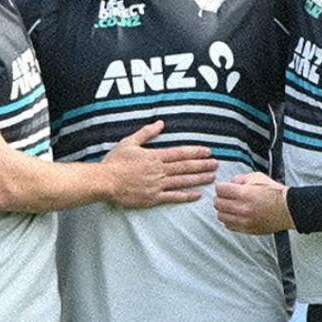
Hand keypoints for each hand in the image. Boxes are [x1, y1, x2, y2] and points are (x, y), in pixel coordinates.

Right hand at [102, 120, 216, 207]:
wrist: (105, 182)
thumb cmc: (115, 162)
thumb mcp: (129, 142)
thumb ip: (146, 133)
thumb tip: (160, 123)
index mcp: (154, 156)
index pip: (179, 153)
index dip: (195, 152)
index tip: (208, 151)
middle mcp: (158, 170)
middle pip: (185, 167)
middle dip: (202, 165)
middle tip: (216, 164)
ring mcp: (157, 185)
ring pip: (182, 181)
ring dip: (199, 179)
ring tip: (212, 177)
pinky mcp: (153, 198)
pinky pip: (173, 197)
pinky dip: (186, 196)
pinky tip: (197, 195)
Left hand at [214, 172, 293, 234]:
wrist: (288, 209)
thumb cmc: (275, 194)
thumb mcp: (258, 177)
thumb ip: (241, 178)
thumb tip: (231, 182)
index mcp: (244, 194)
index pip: (220, 190)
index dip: (221, 187)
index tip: (223, 188)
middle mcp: (242, 208)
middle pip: (218, 204)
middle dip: (220, 198)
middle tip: (225, 197)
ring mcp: (244, 220)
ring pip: (221, 216)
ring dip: (223, 210)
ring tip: (230, 207)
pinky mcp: (247, 229)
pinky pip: (229, 226)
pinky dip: (229, 221)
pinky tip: (235, 216)